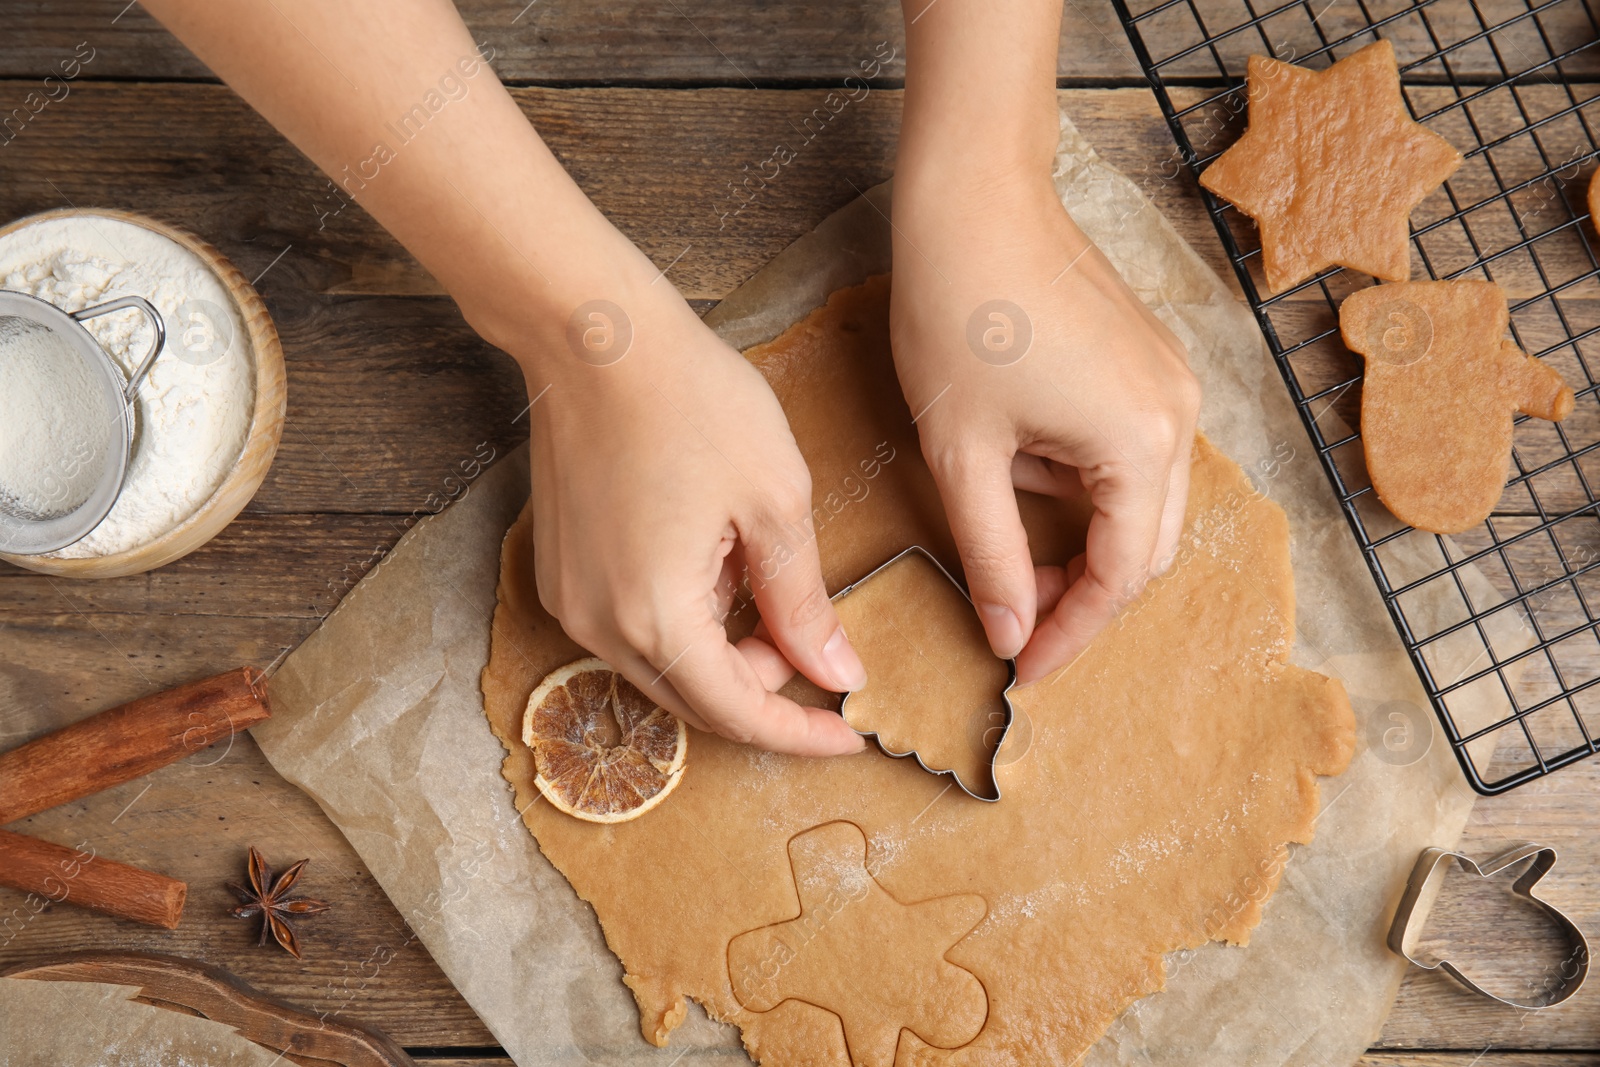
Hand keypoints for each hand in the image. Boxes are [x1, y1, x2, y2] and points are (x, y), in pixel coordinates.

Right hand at [490, 256, 867, 755]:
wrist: (595, 340)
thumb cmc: (690, 401)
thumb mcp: (776, 502)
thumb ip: (803, 604)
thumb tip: (835, 674)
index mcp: (656, 616)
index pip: (739, 713)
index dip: (800, 733)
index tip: (848, 733)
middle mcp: (599, 626)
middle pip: (696, 701)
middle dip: (765, 691)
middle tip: (818, 649)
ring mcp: (571, 602)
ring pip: (664, 668)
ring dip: (724, 653)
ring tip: (765, 586)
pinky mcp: (560, 575)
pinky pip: (632, 629)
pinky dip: (684, 624)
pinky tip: (716, 567)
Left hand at [890, 174, 1200, 683]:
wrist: (974, 199)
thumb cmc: (959, 314)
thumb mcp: (963, 454)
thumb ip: (991, 556)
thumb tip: (1008, 635)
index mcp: (1141, 444)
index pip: (1120, 578)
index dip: (1068, 633)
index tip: (1020, 669)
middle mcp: (1179, 416)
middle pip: (1145, 547)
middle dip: (1079, 593)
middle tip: (1013, 619)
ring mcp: (1174, 383)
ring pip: (1140, 502)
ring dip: (1078, 535)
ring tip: (999, 520)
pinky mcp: (1151, 361)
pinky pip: (1131, 452)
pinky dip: (1083, 483)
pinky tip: (1020, 462)